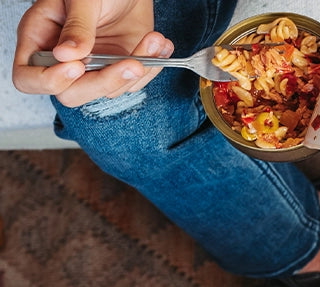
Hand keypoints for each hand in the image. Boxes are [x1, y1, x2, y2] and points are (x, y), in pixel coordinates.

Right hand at [13, 0, 166, 106]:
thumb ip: (76, 26)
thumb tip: (67, 56)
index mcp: (40, 38)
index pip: (28, 78)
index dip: (49, 81)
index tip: (76, 66)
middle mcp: (65, 59)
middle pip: (72, 95)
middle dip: (105, 82)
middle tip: (131, 63)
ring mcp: (93, 66)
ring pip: (110, 90)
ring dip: (137, 71)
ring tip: (153, 39)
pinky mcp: (119, 67)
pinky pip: (134, 82)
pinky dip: (152, 66)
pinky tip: (160, 45)